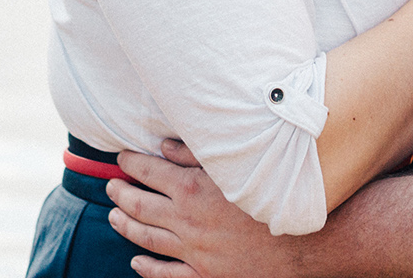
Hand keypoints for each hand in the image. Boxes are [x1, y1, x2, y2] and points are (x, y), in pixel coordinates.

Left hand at [107, 140, 302, 277]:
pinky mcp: (205, 274)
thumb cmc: (272, 194)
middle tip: (110, 185)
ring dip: (126, 226)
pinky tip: (136, 262)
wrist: (302, 242)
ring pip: (147, 238)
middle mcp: (188, 221)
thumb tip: (162, 146)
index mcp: (193, 190)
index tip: (121, 157)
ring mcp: (194, 252)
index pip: (150, 172)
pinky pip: (167, 274)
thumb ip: (195, 155)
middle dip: (121, 193)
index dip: (131, 163)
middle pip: (141, 206)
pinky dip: (147, 268)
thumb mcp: (235, 167)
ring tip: (113, 215)